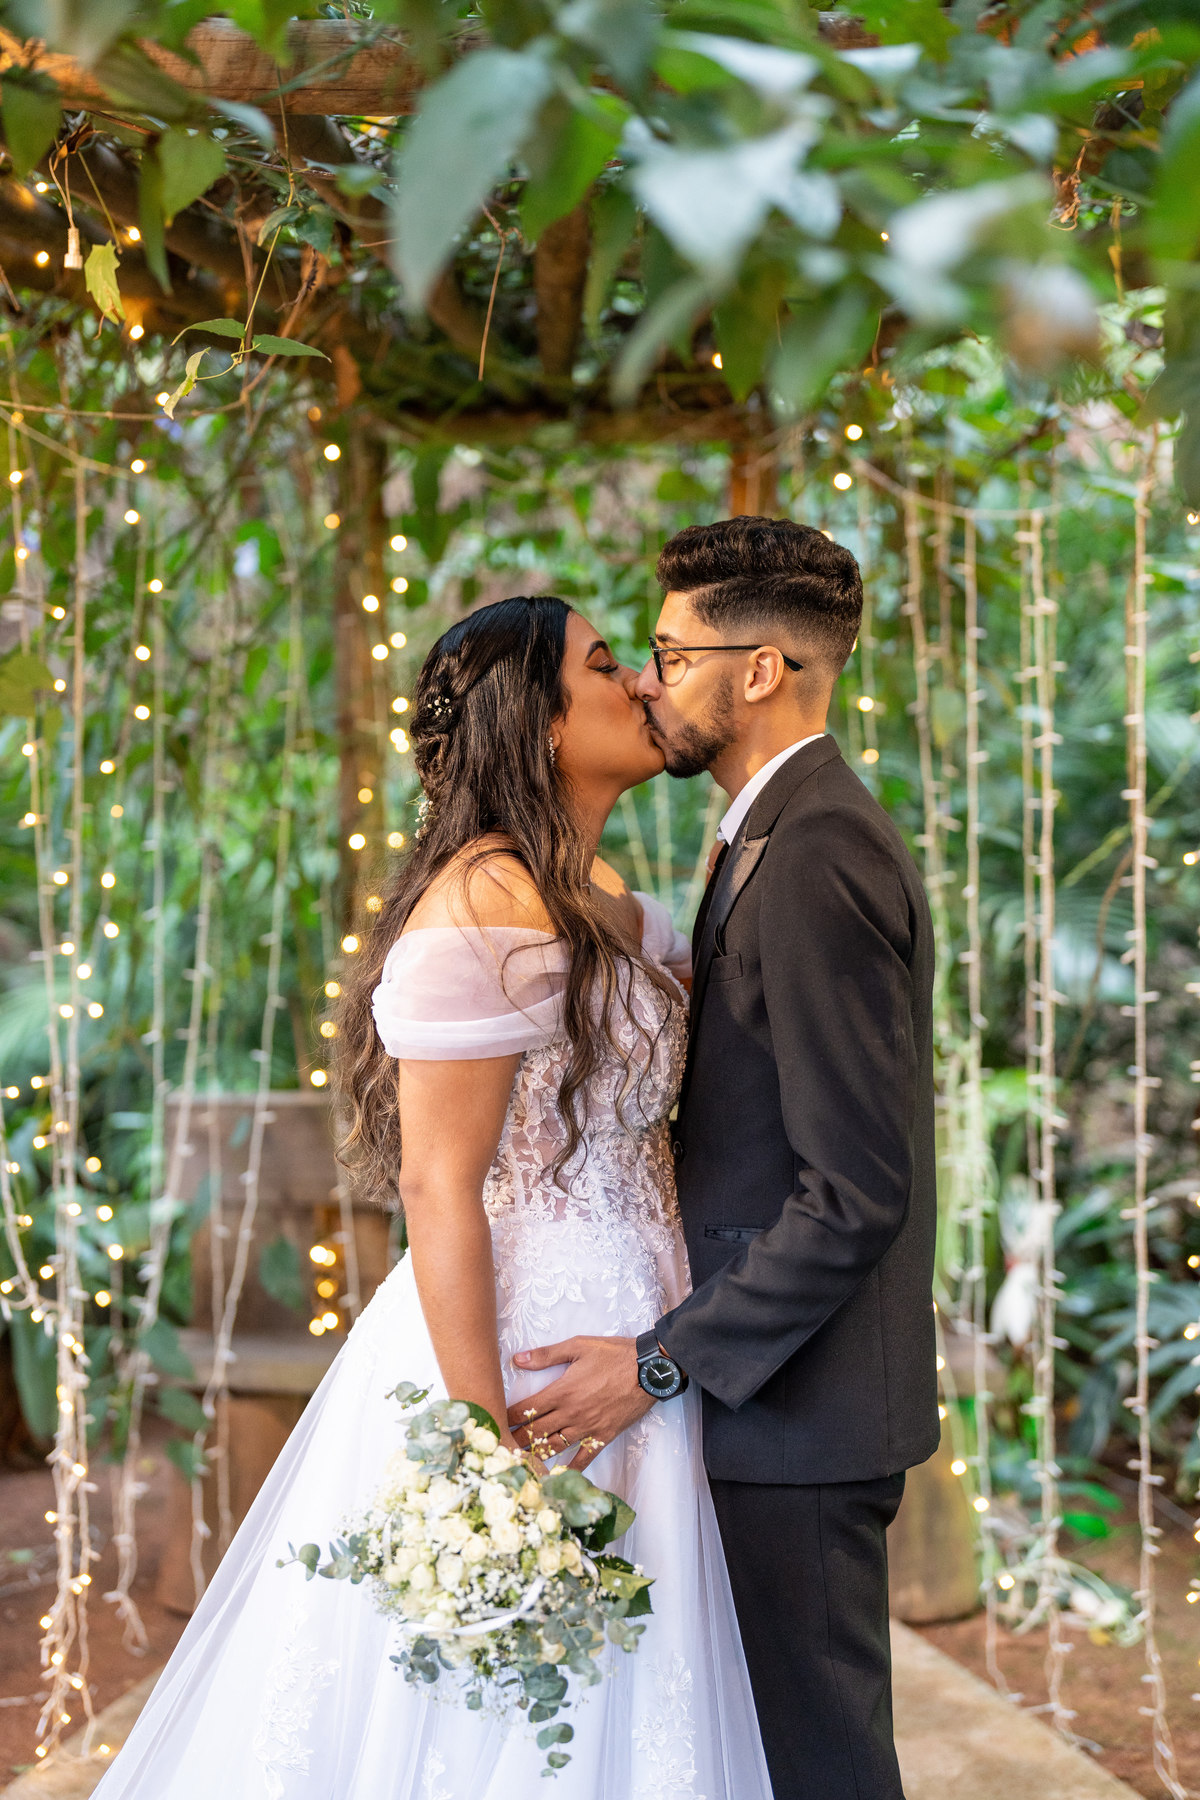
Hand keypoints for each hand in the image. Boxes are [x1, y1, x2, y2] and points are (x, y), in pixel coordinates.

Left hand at [508, 1335, 654, 1470]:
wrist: (648, 1370)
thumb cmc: (613, 1355)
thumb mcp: (578, 1346)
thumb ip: (546, 1355)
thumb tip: (517, 1360)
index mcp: (562, 1391)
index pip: (527, 1409)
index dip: (507, 1418)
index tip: (493, 1423)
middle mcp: (571, 1414)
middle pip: (535, 1432)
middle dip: (514, 1439)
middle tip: (498, 1447)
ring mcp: (587, 1428)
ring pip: (554, 1446)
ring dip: (534, 1455)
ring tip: (517, 1461)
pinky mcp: (603, 1436)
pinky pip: (583, 1458)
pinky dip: (569, 1469)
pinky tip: (557, 1478)